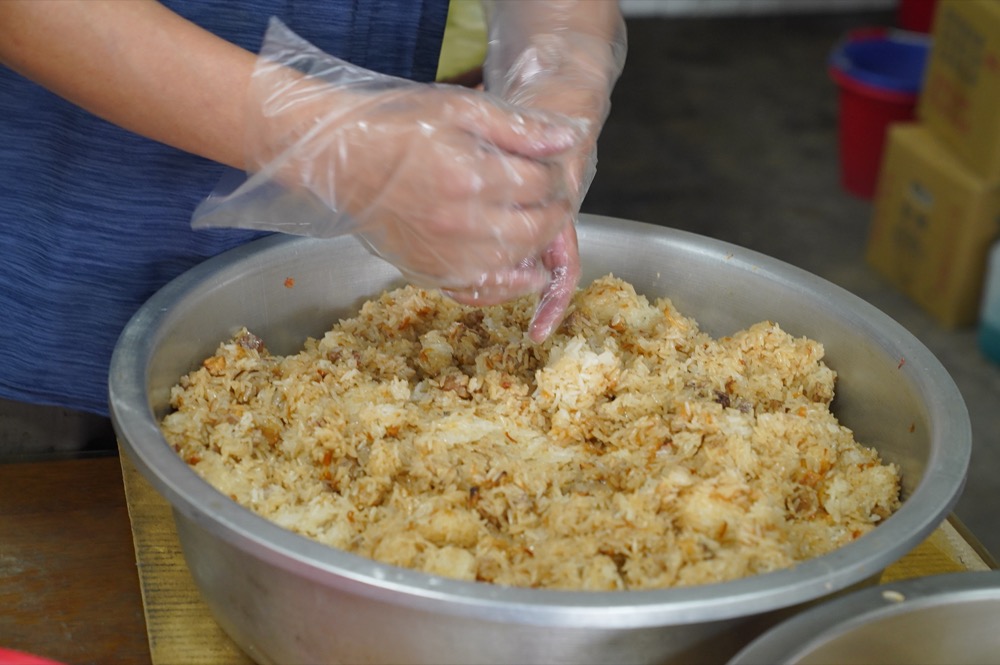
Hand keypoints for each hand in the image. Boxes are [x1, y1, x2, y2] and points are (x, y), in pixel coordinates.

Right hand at [195, 19, 583, 297]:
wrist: (336, 159)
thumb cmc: (395, 125)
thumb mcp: (460, 108)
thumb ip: (517, 127)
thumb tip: (568, 141)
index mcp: (472, 176)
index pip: (542, 183)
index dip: (557, 173)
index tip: (555, 164)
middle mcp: (461, 223)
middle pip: (538, 227)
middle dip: (556, 210)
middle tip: (556, 195)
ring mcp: (445, 254)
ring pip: (517, 261)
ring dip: (539, 245)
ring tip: (541, 223)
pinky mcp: (430, 273)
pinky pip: (484, 288)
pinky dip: (511, 282)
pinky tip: (524, 268)